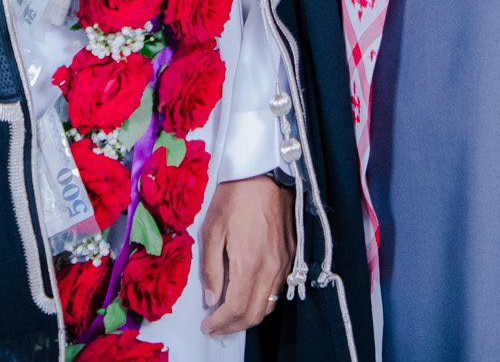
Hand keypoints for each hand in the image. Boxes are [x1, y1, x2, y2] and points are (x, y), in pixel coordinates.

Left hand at [199, 175, 294, 334]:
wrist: (265, 173)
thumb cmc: (235, 197)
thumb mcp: (212, 230)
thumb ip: (211, 269)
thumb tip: (211, 298)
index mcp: (248, 263)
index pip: (236, 309)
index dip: (220, 323)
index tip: (207, 325)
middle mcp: (270, 268)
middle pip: (255, 314)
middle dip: (233, 326)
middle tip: (216, 326)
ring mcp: (284, 262)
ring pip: (269, 304)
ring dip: (249, 315)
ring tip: (230, 314)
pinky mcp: (292, 254)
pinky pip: (279, 289)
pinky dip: (263, 300)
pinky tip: (250, 293)